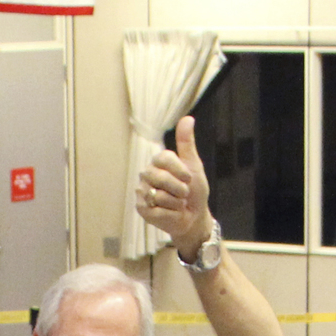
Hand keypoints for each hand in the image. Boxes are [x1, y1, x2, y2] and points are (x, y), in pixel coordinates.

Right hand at [135, 114, 212, 258]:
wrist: (194, 217)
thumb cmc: (194, 191)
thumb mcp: (194, 165)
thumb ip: (187, 143)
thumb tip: (188, 118)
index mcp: (158, 162)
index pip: (164, 158)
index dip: (180, 170)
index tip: (189, 178)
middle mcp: (147, 174)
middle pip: (160, 177)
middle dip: (179, 189)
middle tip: (183, 194)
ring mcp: (142, 191)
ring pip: (160, 195)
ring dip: (176, 203)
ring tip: (177, 204)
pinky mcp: (141, 208)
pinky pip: (157, 209)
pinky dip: (170, 213)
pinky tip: (169, 213)